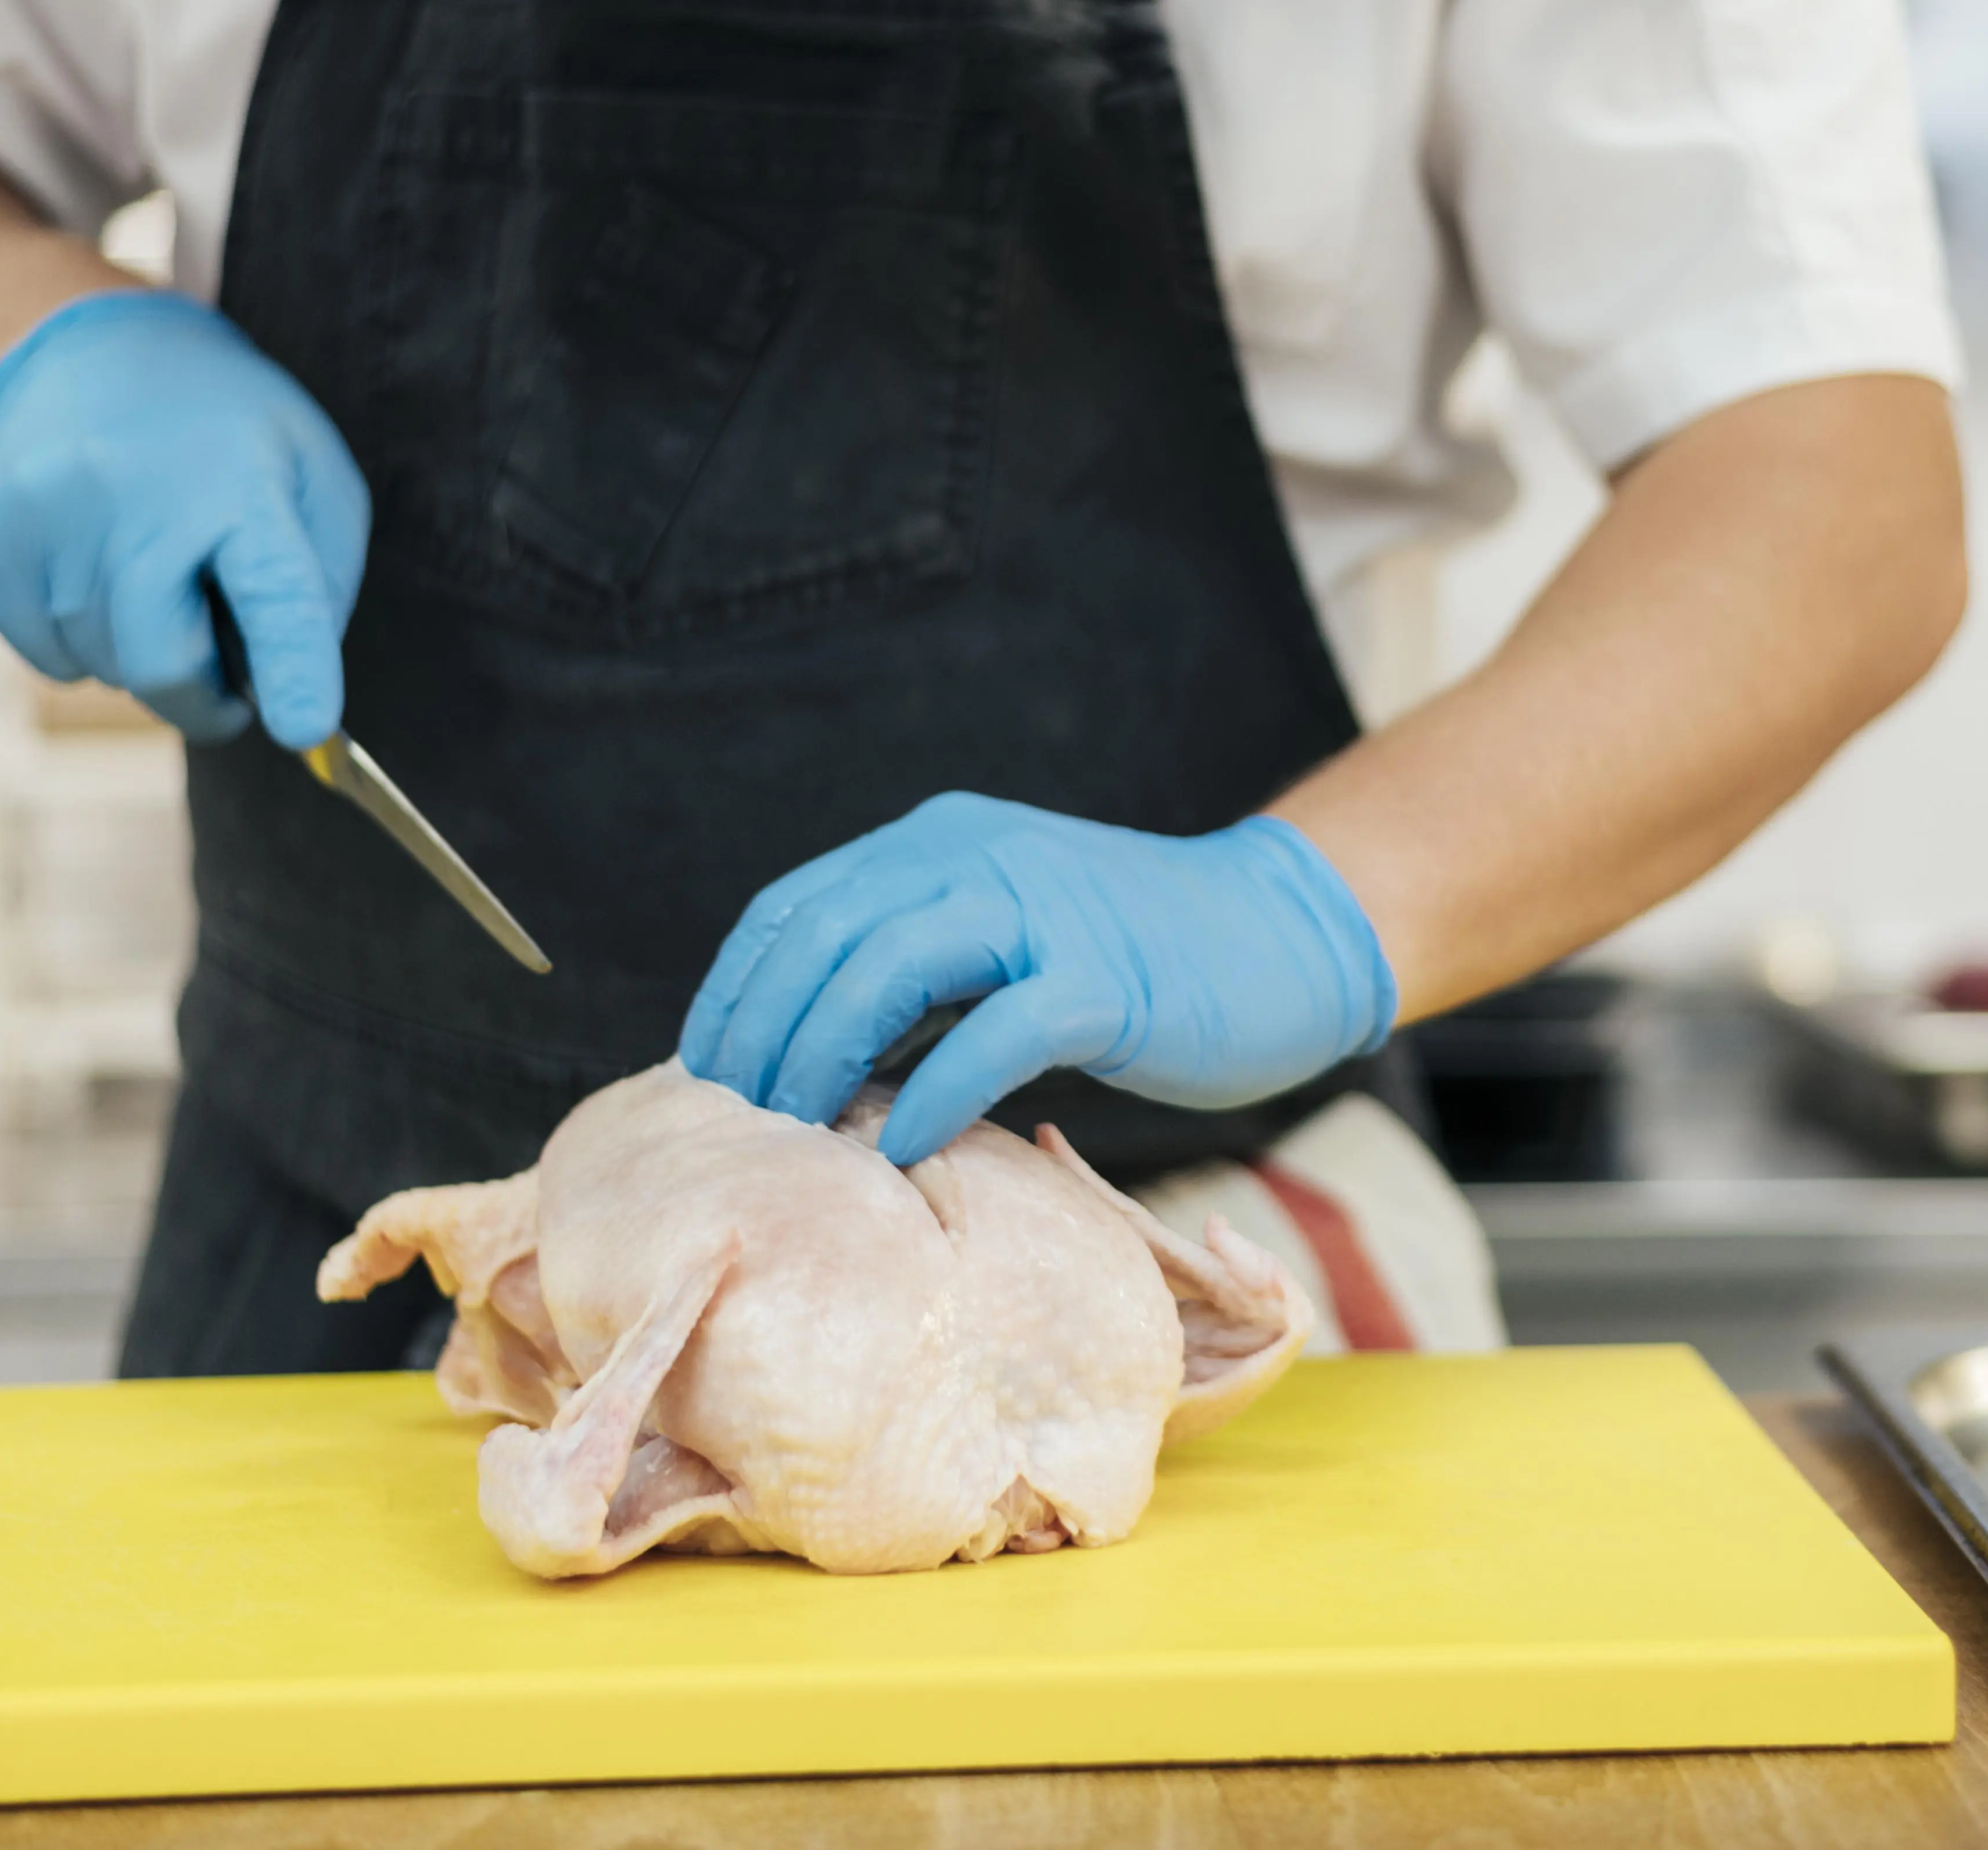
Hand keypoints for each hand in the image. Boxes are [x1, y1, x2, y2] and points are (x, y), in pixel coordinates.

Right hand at [0, 290, 368, 746]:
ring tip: (155, 578)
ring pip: (101, 666)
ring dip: (140, 656)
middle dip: (203, 699)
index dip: (291, 669)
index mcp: (241, 484)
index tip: (305, 730)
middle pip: (161, 663)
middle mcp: (134, 494)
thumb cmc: (227, 438)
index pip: (273, 590)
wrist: (91, 355)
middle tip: (228, 684)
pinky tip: (98, 573)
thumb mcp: (313, 481)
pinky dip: (81, 644)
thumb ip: (317, 592)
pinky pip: (44, 655)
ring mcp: (45, 514)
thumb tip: (295, 702)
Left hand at [679, 794, 1397, 1163]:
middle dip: (763, 1033)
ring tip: (797, 1132)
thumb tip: (815, 1053)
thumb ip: (922, 967)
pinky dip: (933, 1092)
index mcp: (943, 842)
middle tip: (741, 1118)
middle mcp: (980, 858)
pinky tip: (900, 1145)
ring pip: (888, 968)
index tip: (706, 1068)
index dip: (735, 989)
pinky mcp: (1103, 982)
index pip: (796, 906)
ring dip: (823, 1056)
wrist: (1281, 937)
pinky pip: (994, 1034)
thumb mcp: (1007, 933)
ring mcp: (1044, 914)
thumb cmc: (1137, 960)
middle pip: (825, 936)